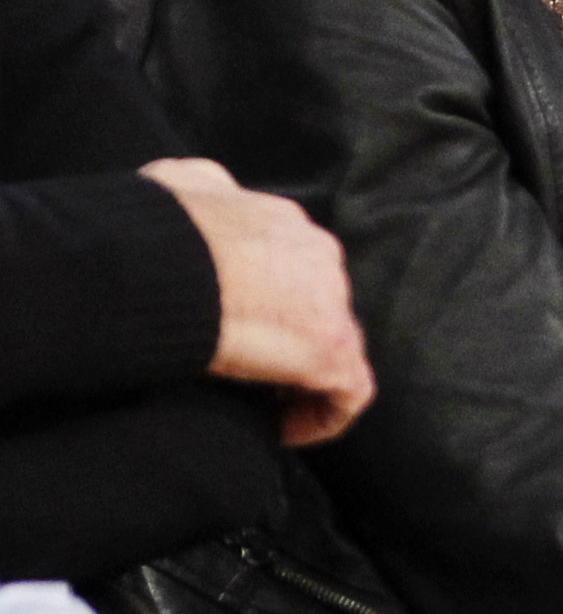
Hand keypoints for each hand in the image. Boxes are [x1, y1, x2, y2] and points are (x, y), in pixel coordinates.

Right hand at [140, 158, 373, 446]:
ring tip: (263, 405)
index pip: (293, 266)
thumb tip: (198, 189)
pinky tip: (283, 430)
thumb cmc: (162, 231)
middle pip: (319, 304)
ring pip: (337, 344)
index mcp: (285, 223)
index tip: (235, 329)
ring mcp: (331, 301)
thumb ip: (203, 187)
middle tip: (248, 369)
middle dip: (289, 337)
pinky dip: (324, 415)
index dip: (271, 303)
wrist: (166, 268)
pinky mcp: (332, 348)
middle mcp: (319, 256)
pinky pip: (350, 392)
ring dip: (305, 377)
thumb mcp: (181, 183)